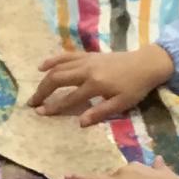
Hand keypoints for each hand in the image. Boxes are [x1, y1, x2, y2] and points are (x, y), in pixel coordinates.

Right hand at [27, 44, 173, 124]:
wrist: (146, 63)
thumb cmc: (135, 87)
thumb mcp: (121, 104)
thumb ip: (99, 113)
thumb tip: (80, 123)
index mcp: (95, 84)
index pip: (69, 98)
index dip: (53, 106)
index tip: (40, 113)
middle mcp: (87, 70)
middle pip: (58, 79)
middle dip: (43, 91)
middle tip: (32, 103)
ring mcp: (86, 60)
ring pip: (59, 67)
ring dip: (45, 78)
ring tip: (36, 90)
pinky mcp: (88, 55)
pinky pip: (67, 56)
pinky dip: (53, 60)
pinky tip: (42, 66)